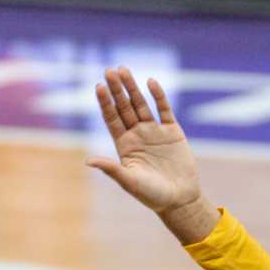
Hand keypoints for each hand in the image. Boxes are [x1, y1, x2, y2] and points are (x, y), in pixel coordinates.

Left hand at [85, 67, 214, 239]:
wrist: (180, 200)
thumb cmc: (152, 196)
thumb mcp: (130, 182)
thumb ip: (111, 169)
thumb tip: (88, 162)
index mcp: (124, 145)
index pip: (112, 118)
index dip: (105, 103)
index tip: (99, 86)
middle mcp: (137, 135)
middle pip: (124, 107)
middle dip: (117, 89)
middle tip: (109, 71)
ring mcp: (155, 131)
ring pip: (141, 104)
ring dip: (133, 88)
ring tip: (123, 70)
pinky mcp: (172, 132)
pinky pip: (164, 110)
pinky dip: (158, 96)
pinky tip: (150, 82)